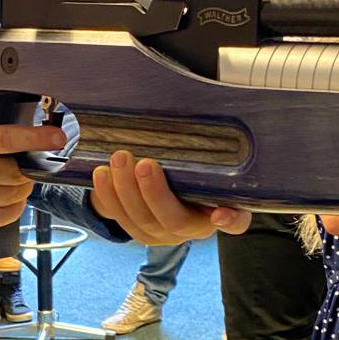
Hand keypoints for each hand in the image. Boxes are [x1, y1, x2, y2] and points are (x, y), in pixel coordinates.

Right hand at [0, 98, 66, 241]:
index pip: (7, 139)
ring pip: (12, 195)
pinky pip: (2, 217)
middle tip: (28, 160)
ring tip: (19, 177)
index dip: (37, 138)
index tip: (58, 136)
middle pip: (15, 171)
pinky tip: (12, 197)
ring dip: (22, 186)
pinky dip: (14, 207)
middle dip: (26, 166)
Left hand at [91, 150, 250, 244]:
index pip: (237, 221)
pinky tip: (102, 174)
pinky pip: (122, 220)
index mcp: (223, 208)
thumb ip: (208, 143)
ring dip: (126, 191)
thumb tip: (201, 106)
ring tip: (118, 159)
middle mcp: (195, 226)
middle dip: (155, 194)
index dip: (231, 219)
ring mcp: (166, 233)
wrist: (165, 179)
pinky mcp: (141, 232)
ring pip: (143, 223)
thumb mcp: (205, 155)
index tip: (220, 212)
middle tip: (144, 164)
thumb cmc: (193, 162)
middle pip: (175, 221)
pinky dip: (109, 197)